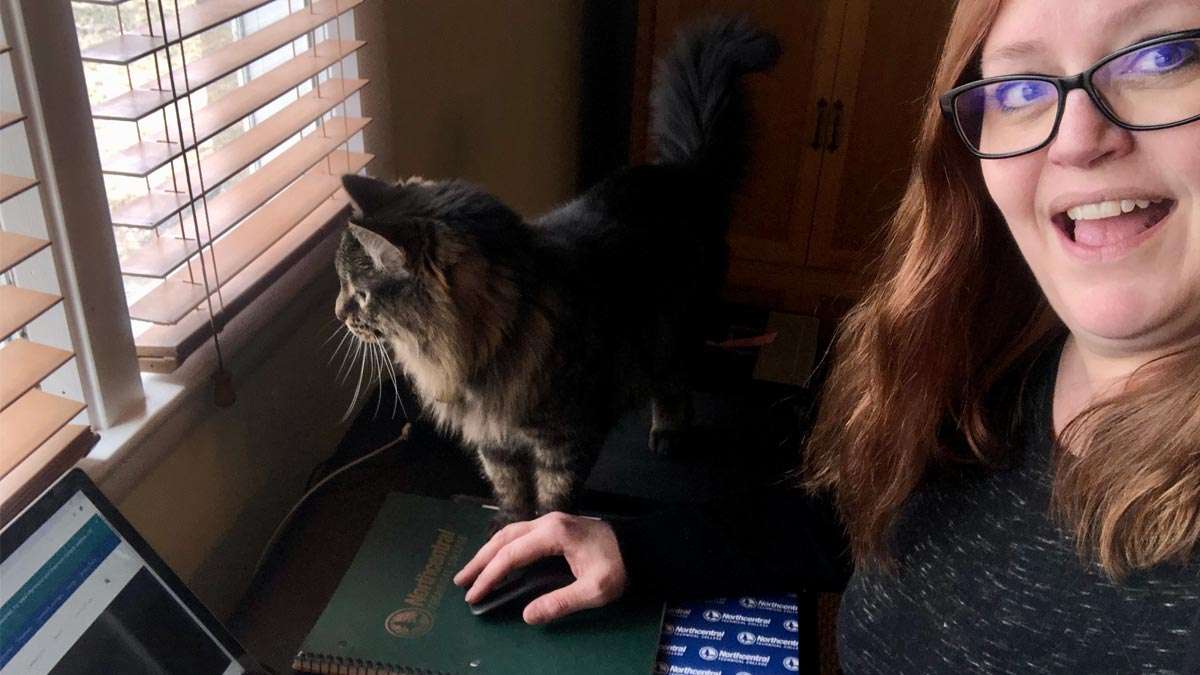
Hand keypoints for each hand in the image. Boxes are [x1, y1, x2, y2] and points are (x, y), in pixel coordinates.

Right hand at [452, 511, 627, 624]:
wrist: (641, 546)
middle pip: (504, 539)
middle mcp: (547, 522)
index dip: (490, 576)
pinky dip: (502, 547)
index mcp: (554, 533)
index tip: (475, 595)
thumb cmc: (619, 566)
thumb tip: (527, 616)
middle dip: (480, 561)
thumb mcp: (594, 590)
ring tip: (471, 572)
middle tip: (460, 582)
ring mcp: (551, 522)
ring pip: (509, 533)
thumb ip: (560, 602)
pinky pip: (519, 534)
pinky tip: (497, 558)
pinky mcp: (555, 527)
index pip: (511, 555)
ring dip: (488, 552)